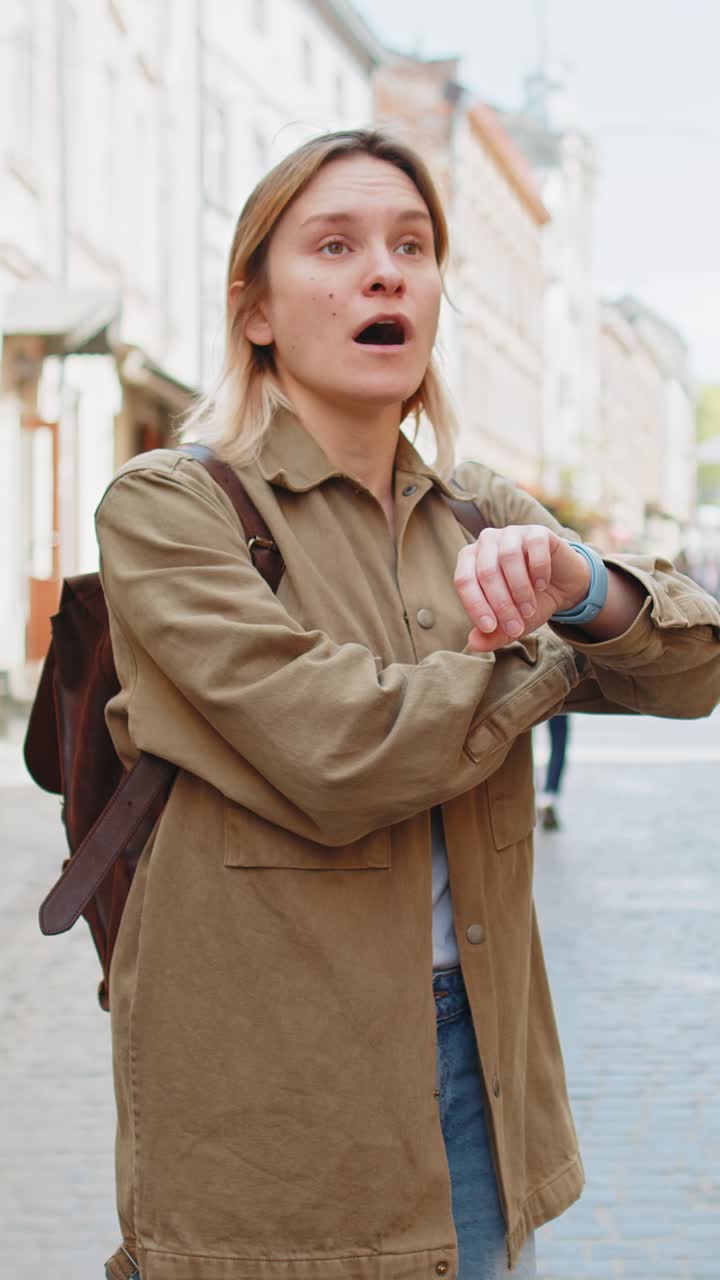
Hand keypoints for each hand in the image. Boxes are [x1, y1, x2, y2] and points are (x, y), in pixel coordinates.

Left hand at [454, 526, 591, 651]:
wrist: (562, 586)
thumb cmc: (529, 602)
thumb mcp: (512, 624)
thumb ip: (492, 635)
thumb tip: (474, 643)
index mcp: (470, 560)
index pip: (464, 581)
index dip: (476, 606)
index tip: (491, 628)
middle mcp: (486, 542)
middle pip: (486, 572)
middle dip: (501, 604)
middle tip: (516, 627)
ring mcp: (511, 533)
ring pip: (508, 558)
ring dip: (520, 590)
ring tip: (529, 610)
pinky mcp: (537, 531)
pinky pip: (534, 547)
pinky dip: (538, 570)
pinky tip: (542, 585)